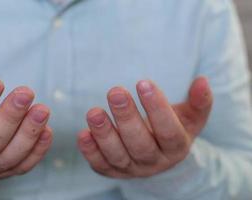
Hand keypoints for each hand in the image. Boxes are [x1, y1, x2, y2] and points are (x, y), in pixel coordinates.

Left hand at [77, 77, 212, 177]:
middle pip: (140, 144)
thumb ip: (199, 102)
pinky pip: (100, 165)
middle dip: (127, 118)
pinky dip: (90, 151)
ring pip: (118, 156)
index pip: (169, 131)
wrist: (159, 156)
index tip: (143, 82)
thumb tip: (202, 80)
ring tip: (94, 112)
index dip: (157, 108)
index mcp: (176, 147)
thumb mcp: (190, 118)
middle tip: (115, 92)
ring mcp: (131, 169)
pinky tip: (83, 134)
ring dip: (104, 134)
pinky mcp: (111, 170)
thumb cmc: (173, 129)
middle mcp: (154, 162)